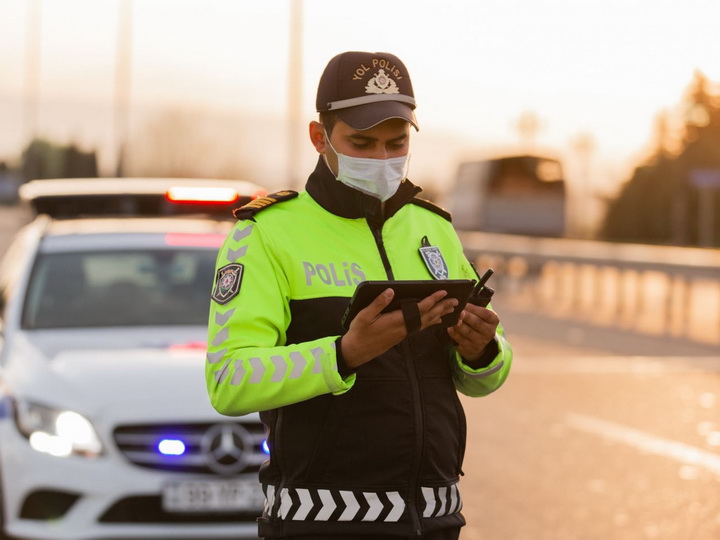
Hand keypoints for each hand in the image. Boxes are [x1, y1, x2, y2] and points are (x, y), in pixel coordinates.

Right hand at [340, 288, 458, 368]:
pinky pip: (421, 327)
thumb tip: (390, 291)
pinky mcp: (401, 336)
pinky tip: (435, 320)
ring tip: (451, 309)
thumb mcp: (364, 316)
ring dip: (439, 314)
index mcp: (396, 321)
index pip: (419, 309)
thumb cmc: (359, 332)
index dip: (432, 300)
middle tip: (456, 300)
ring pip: (426, 323)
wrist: (357, 351)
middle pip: (427, 316)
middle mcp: (404, 328)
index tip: (443, 292)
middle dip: (442, 307)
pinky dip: (430, 322)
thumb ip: (378, 303)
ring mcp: (403, 333)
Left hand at [447, 303, 499, 362]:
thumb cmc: (477, 323)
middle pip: (477, 323)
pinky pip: (460, 340)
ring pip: (467, 332)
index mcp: (493, 320)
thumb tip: (462, 300)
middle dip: (467, 316)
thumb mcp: (481, 315)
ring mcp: (480, 341)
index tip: (465, 304)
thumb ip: (474, 308)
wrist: (478, 343)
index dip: (475, 309)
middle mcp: (489, 332)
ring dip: (459, 325)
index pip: (486, 313)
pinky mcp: (470, 348)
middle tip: (459, 312)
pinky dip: (454, 333)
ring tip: (453, 319)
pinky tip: (449, 328)